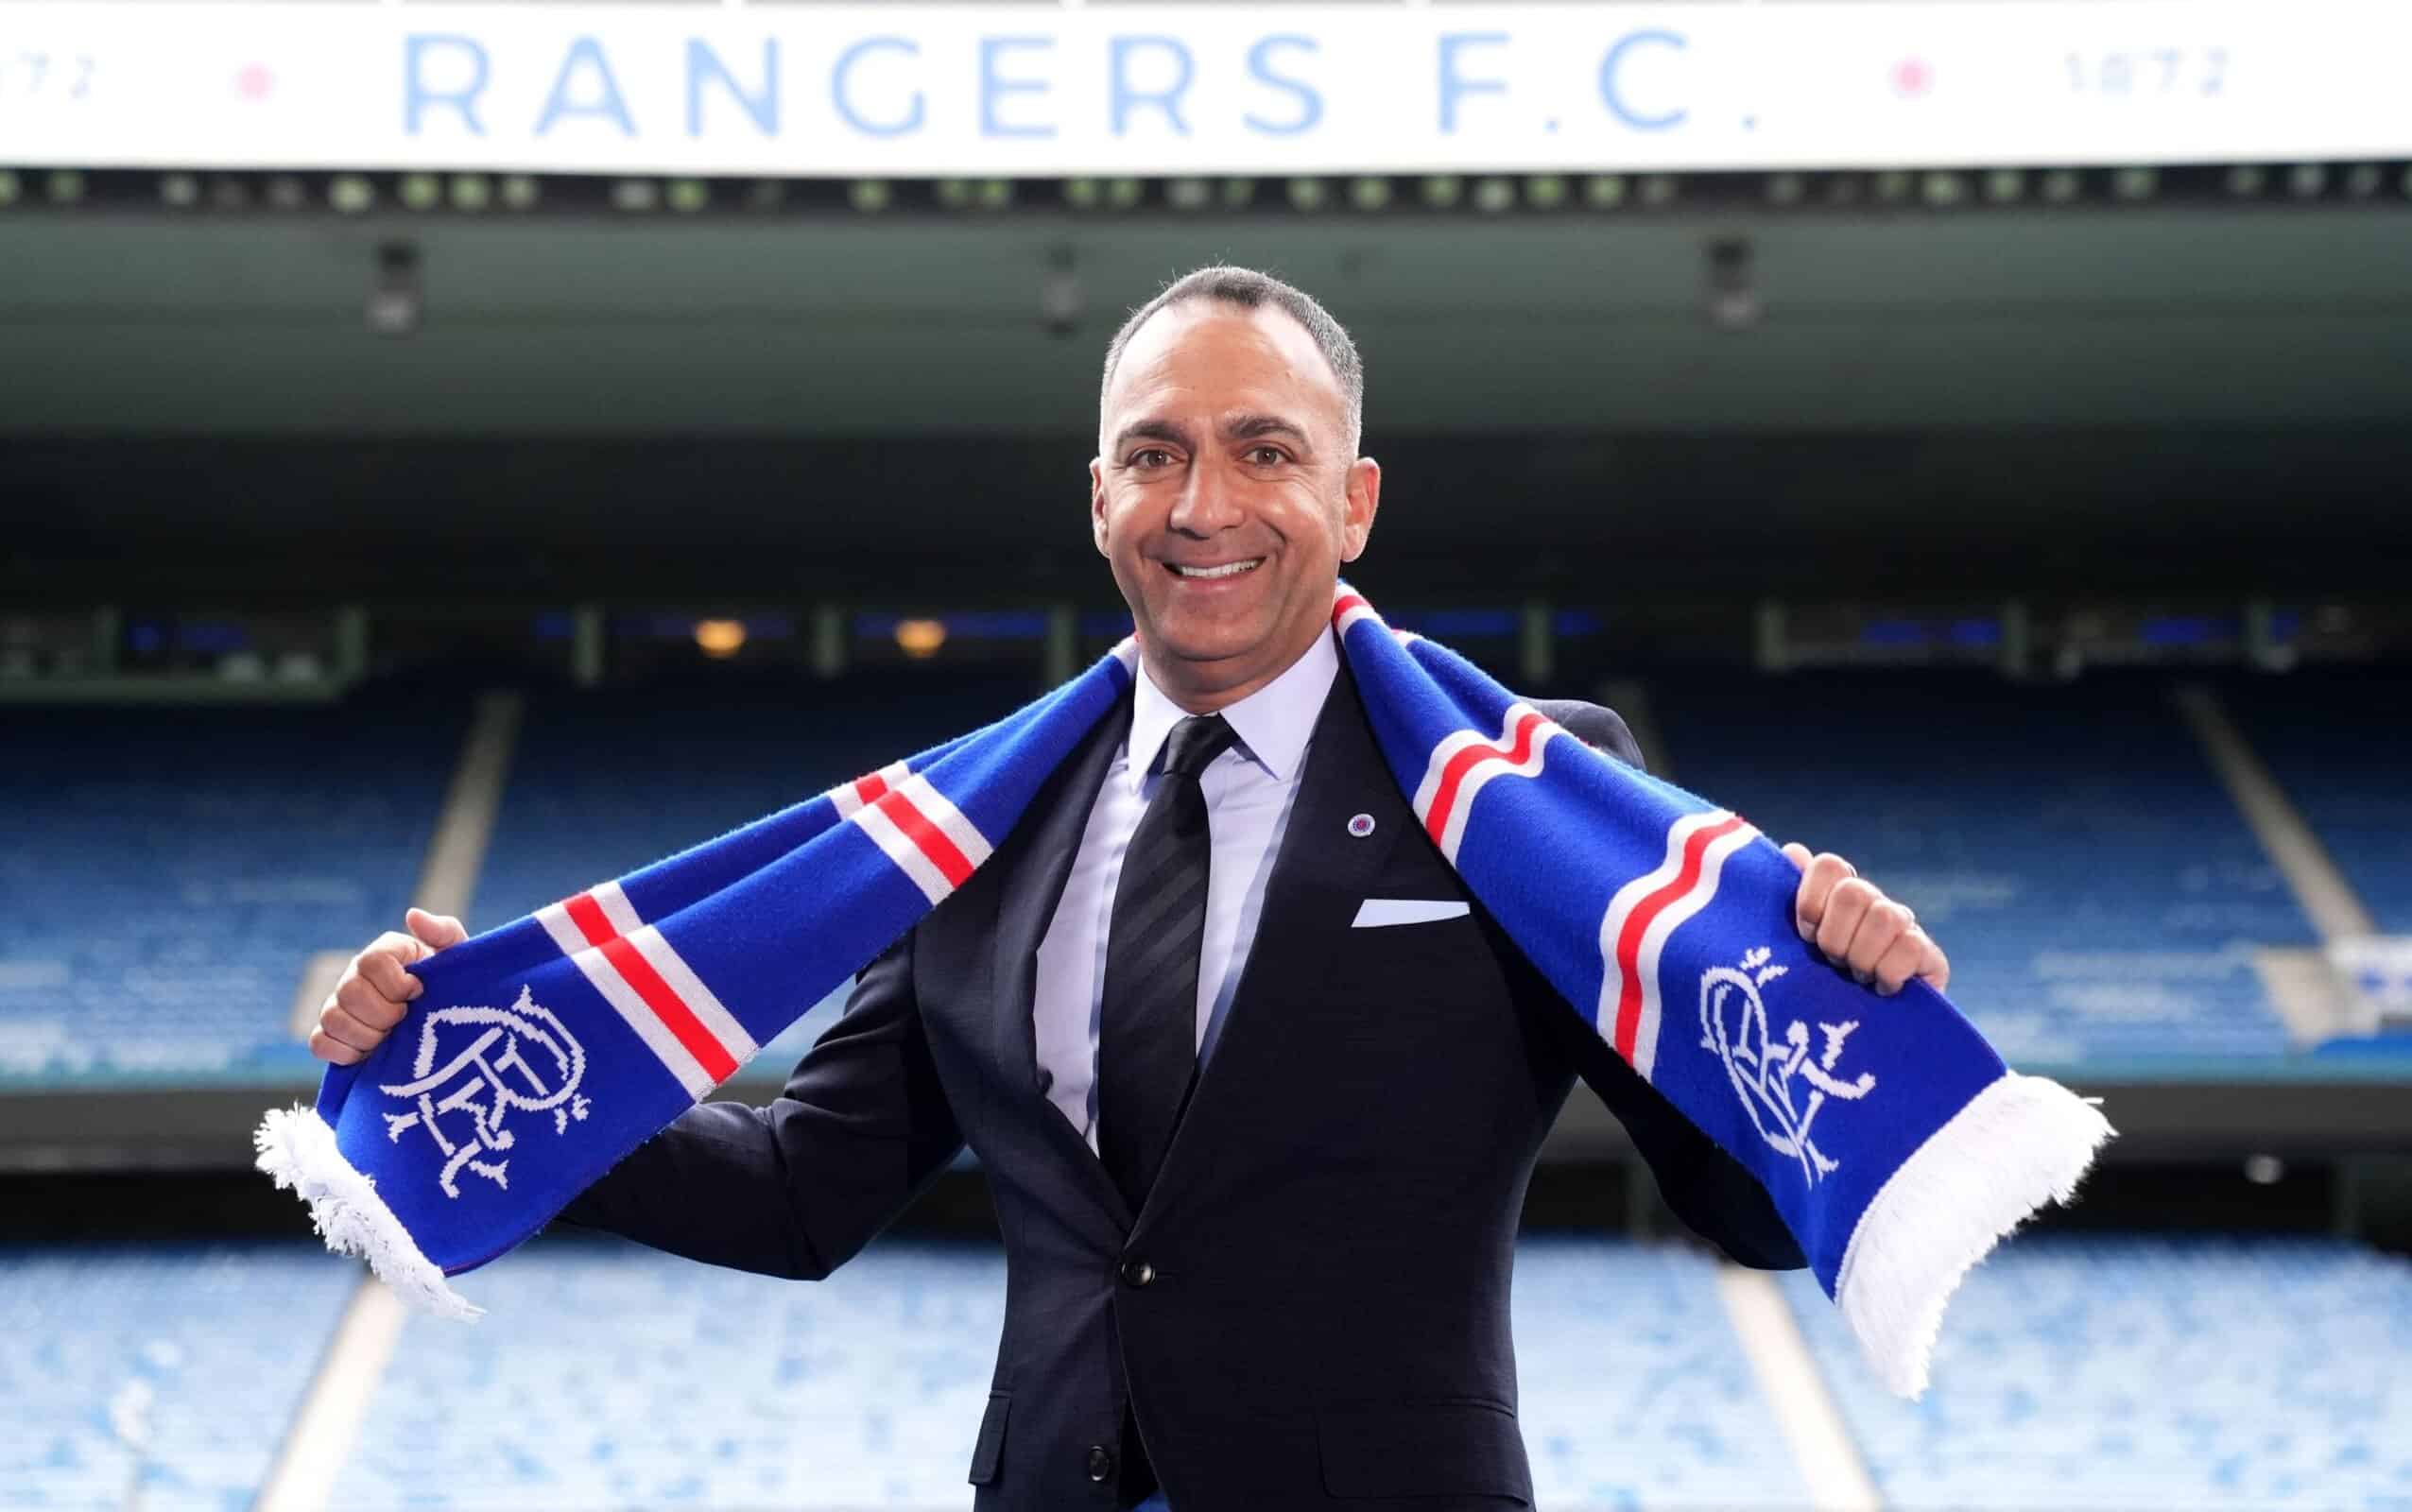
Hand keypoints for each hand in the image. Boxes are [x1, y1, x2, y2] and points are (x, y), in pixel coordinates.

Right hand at [308, 907, 467, 1065]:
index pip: (371, 961)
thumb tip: (412, 915)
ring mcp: (339, 1004)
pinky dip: (344, 1052)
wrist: (444, 1026)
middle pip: (349, 992)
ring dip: (366, 1035)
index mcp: (383, 953)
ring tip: (390, 1037)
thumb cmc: (453, 986)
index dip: (395, 983)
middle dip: (383, 1013)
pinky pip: (320, 1043)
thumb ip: (443, 931)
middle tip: (404, 1019)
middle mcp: (355, 975)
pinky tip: (369, 1053)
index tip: (418, 992)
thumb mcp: (459, 958)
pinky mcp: (331, 1034)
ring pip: (332, 1018)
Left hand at [1781, 844, 1948, 997]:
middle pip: (1854, 891)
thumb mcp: (1789, 949)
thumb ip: (1784, 901)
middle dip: (1835, 937)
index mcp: (1837, 895)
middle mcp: (1873, 904)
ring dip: (1861, 956)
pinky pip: (1912, 946)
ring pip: (1885, 915)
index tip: (1805, 936)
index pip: (1831, 866)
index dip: (1812, 901)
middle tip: (1832, 962)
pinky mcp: (1929, 958)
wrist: (1855, 1042)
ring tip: (1856, 978)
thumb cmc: (1813, 992)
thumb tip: (1794, 852)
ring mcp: (1904, 928)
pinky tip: (1881, 990)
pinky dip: (1889, 972)